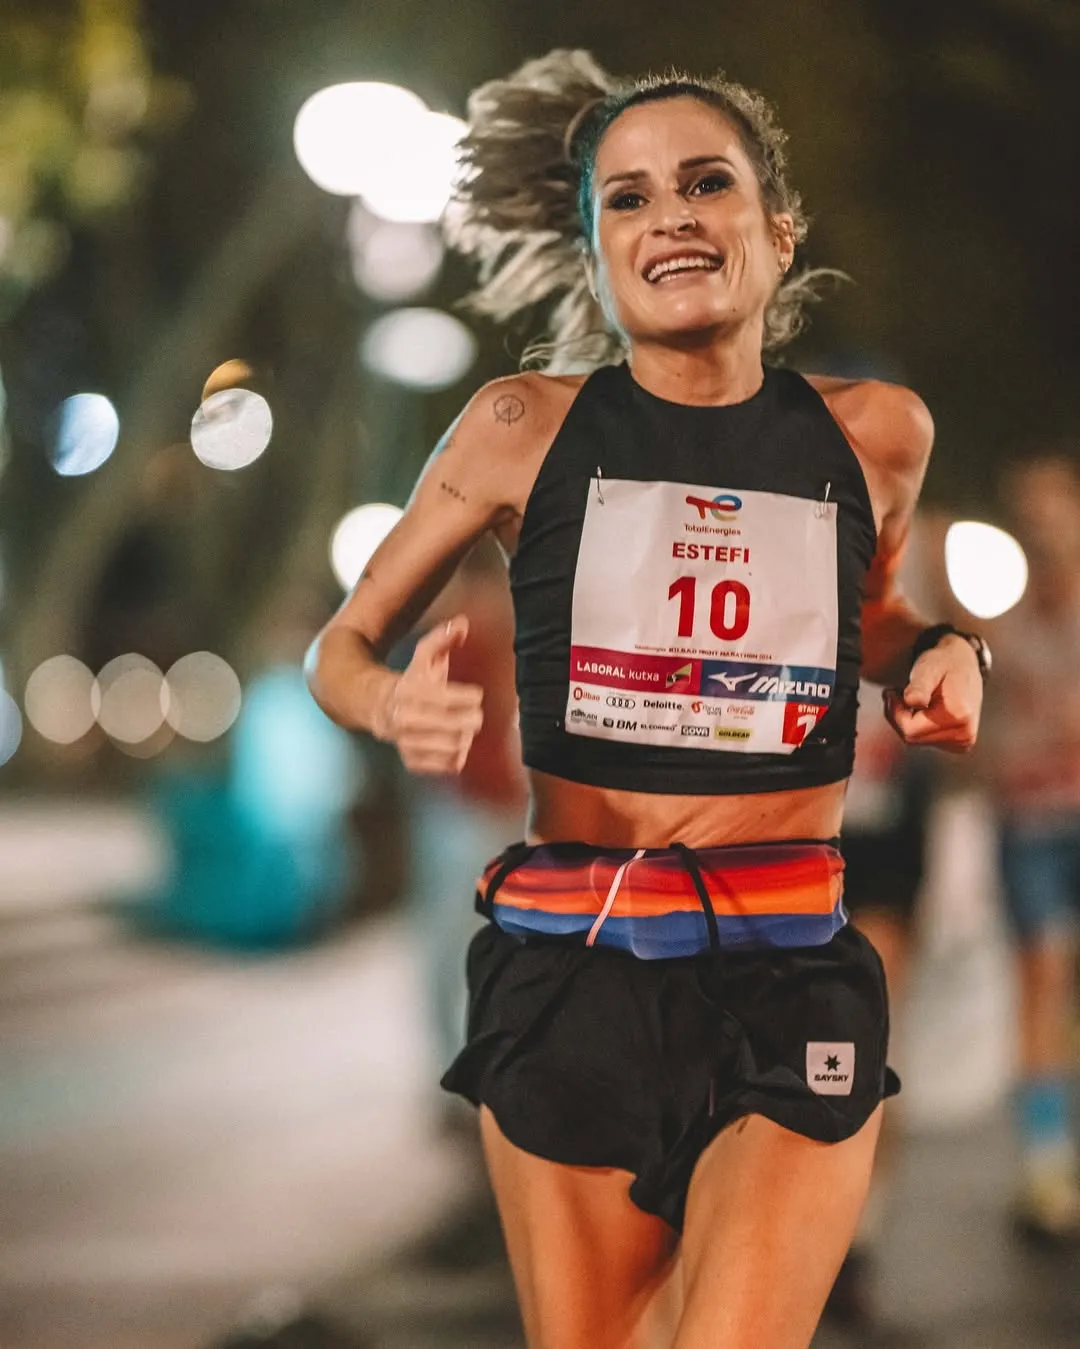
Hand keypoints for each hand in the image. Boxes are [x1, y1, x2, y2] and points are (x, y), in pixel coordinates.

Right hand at [374, 617, 483, 773]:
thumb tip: (463, 622)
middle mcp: (407, 719)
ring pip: (451, 747)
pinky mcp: (411, 760)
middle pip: (452, 726)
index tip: (477, 695)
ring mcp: (408, 742)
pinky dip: (456, 757)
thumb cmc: (410, 680)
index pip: (445, 699)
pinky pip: (443, 766)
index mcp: (411, 691)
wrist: (377, 707)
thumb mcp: (422, 656)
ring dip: (465, 738)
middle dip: (471, 720)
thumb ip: (442, 639)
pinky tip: (458, 746)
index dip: (467, 698)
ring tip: (467, 730)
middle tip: (476, 714)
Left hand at [883, 634, 981, 752]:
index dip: (894, 712)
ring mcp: (963, 741)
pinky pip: (926, 740)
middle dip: (899, 716)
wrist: (964, 664)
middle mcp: (964, 734)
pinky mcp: (959, 743)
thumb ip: (919, 686)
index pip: (910, 730)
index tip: (891, 692)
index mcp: (958, 715)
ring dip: (907, 720)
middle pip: (912, 737)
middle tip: (898, 693)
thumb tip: (913, 702)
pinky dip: (918, 725)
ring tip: (915, 698)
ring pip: (916, 739)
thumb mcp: (928, 668)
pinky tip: (923, 709)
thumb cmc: (944, 663)